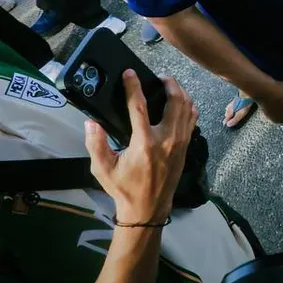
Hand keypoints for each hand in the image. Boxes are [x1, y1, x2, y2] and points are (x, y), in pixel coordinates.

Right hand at [85, 72, 197, 222]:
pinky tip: (183, 102)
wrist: (148, 208)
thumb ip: (95, 144)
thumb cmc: (124, 188)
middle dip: (169, 83)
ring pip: (188, 108)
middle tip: (159, 77)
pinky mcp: (187, 147)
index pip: (139, 106)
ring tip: (171, 85)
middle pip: (175, 101)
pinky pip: (192, 120)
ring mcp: (180, 142)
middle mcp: (167, 138)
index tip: (130, 73)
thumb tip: (91, 123)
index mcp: (144, 142)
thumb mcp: (103, 169)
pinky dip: (189, 107)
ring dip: (181, 92)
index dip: (134, 87)